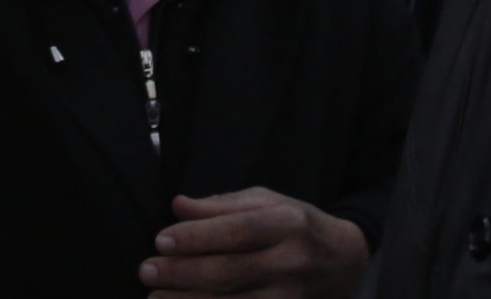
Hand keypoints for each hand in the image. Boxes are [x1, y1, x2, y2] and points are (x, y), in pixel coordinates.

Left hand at [141, 190, 368, 298]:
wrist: (343, 260)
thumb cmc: (296, 224)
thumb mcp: (265, 201)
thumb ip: (221, 206)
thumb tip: (177, 205)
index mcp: (286, 223)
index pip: (237, 231)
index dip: (197, 237)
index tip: (161, 240)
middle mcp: (290, 261)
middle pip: (230, 272)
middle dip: (183, 274)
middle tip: (147, 271)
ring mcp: (289, 296)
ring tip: (155, 298)